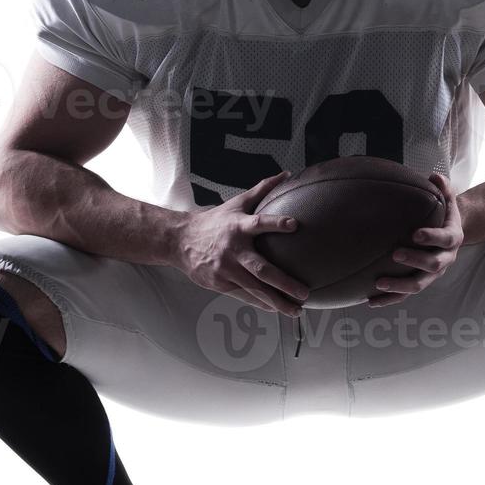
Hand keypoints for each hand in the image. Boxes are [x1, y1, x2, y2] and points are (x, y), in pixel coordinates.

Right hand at [171, 170, 308, 315]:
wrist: (180, 240)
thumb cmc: (215, 221)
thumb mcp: (237, 203)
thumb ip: (263, 190)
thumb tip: (287, 174)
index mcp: (239, 226)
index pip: (260, 222)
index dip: (276, 222)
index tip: (295, 224)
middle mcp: (233, 250)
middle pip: (261, 269)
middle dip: (284, 283)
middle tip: (305, 292)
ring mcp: (225, 269)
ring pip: (255, 289)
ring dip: (277, 301)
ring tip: (297, 310)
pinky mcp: (220, 284)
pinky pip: (244, 296)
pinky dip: (262, 303)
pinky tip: (277, 309)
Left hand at [367, 172, 463, 308]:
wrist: (450, 235)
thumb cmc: (443, 214)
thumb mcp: (448, 199)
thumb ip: (443, 188)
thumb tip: (434, 176)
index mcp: (453, 239)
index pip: (445, 239)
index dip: (432, 238)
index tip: (416, 234)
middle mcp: (445, 259)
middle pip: (432, 265)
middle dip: (414, 260)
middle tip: (395, 254)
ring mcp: (432, 274)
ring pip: (417, 285)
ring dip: (399, 286)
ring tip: (378, 284)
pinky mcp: (420, 282)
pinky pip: (404, 295)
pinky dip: (388, 300)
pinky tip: (370, 301)